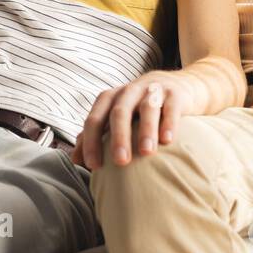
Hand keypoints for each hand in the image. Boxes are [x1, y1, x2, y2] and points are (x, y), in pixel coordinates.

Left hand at [75, 70, 195, 169]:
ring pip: (147, 108)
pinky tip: (168, 140)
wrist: (177, 86)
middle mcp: (129, 91)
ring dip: (146, 130)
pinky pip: (171, 107)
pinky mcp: (175, 94)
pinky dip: (169, 123)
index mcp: (110, 98)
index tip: (93, 166)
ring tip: (146, 153)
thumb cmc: (139, 109)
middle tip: (120, 162)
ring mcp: (152, 90)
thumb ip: (95, 136)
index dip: (91, 142)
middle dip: (118, 137)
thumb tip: (75, 160)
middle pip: (119, 113)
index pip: (95, 119)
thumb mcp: (116, 117)